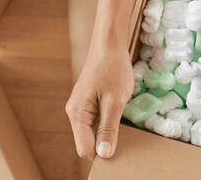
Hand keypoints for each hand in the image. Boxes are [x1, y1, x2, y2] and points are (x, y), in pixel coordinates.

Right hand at [65, 40, 133, 159]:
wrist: (109, 46)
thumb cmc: (113, 69)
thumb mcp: (115, 101)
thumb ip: (109, 129)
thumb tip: (104, 155)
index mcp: (77, 114)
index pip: (86, 149)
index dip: (102, 154)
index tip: (121, 152)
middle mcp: (74, 113)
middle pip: (88, 143)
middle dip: (105, 145)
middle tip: (126, 138)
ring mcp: (80, 108)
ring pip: (92, 133)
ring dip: (107, 134)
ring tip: (122, 122)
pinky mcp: (87, 104)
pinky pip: (95, 123)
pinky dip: (107, 124)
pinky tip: (118, 115)